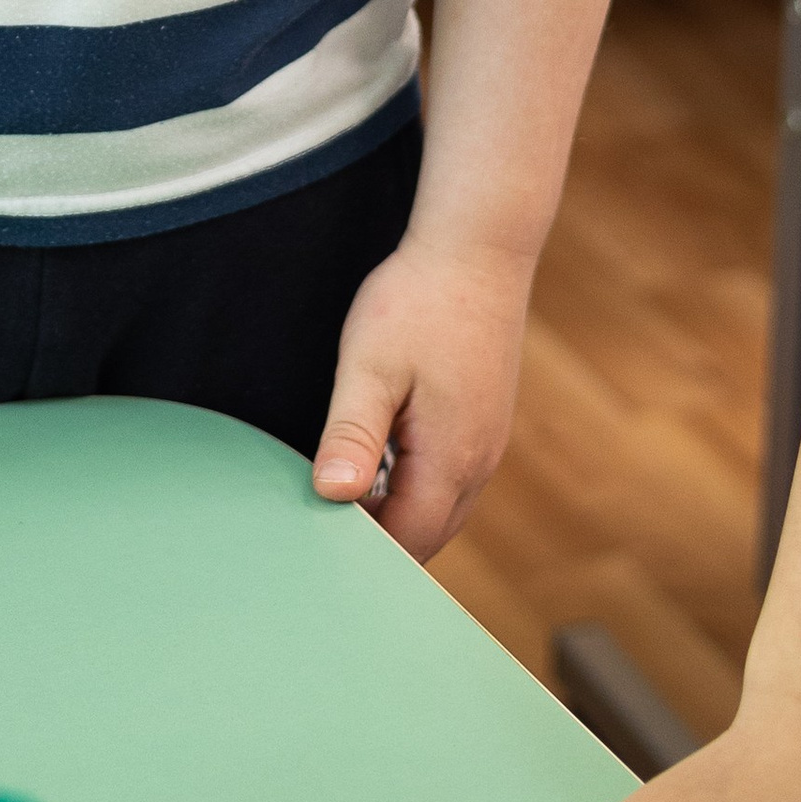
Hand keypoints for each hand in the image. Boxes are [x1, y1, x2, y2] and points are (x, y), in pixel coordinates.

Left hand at [310, 234, 531, 556]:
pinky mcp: (485, 423)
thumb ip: (353, 434)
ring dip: (397, 511)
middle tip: (320, 522)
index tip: (313, 536)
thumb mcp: (370, 365)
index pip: (407, 542)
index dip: (361, 550)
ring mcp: (487, 444)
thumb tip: (332, 496)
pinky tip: (380, 458)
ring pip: (441, 509)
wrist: (478, 251)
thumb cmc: (419, 302)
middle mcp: (479, 464)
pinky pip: (450, 479)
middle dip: (379, 540)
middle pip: (427, 535)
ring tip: (344, 489)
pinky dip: (415, 485)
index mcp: (451, 460)